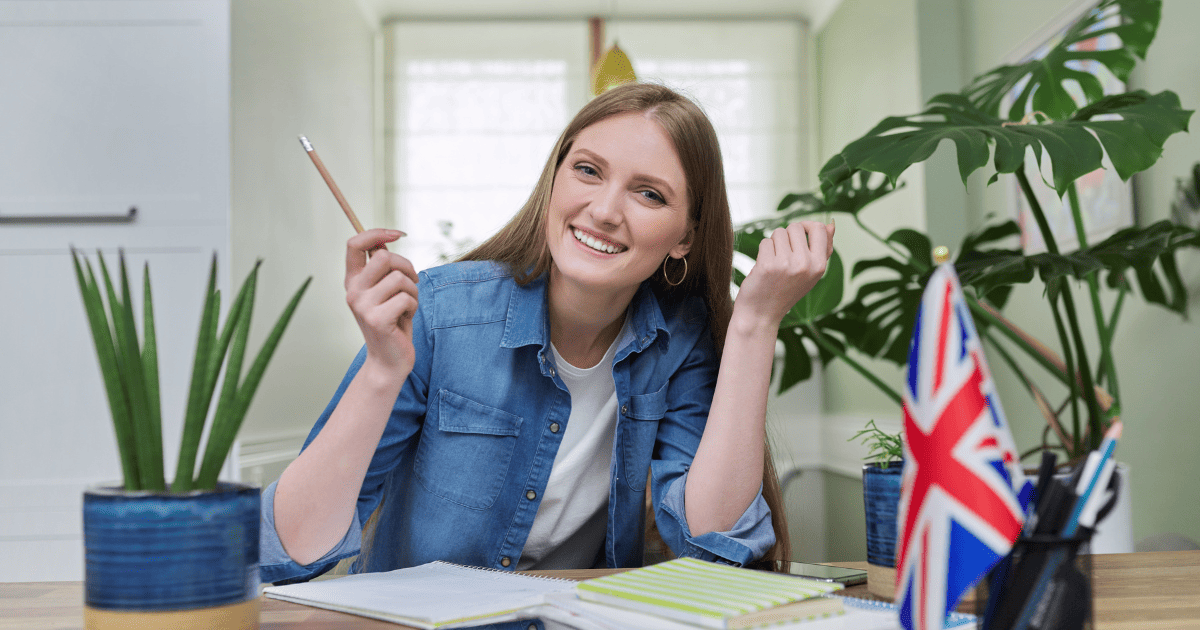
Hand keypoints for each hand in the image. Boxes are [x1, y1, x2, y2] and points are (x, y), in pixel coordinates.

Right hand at [345, 229, 418, 377]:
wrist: (388, 360)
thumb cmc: (392, 322)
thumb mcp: (385, 291)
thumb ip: (383, 268)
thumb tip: (386, 238)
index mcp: (353, 280)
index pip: (354, 244)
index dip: (377, 233)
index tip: (398, 234)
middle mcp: (353, 291)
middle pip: (383, 256)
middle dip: (406, 266)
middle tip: (411, 282)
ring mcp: (362, 306)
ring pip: (399, 278)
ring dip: (412, 291)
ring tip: (406, 306)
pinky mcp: (377, 319)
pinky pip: (406, 299)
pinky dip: (413, 307)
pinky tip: (404, 319)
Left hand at [735, 220, 835, 327]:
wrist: (762, 314)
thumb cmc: (786, 290)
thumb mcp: (811, 273)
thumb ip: (822, 249)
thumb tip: (831, 224)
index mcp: (819, 266)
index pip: (818, 228)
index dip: (806, 226)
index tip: (798, 234)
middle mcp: (805, 265)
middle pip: (795, 227)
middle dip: (786, 236)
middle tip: (783, 255)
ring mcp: (786, 265)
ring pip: (778, 233)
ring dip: (774, 244)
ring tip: (774, 262)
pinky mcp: (767, 265)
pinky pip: (765, 242)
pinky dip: (763, 252)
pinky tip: (764, 267)